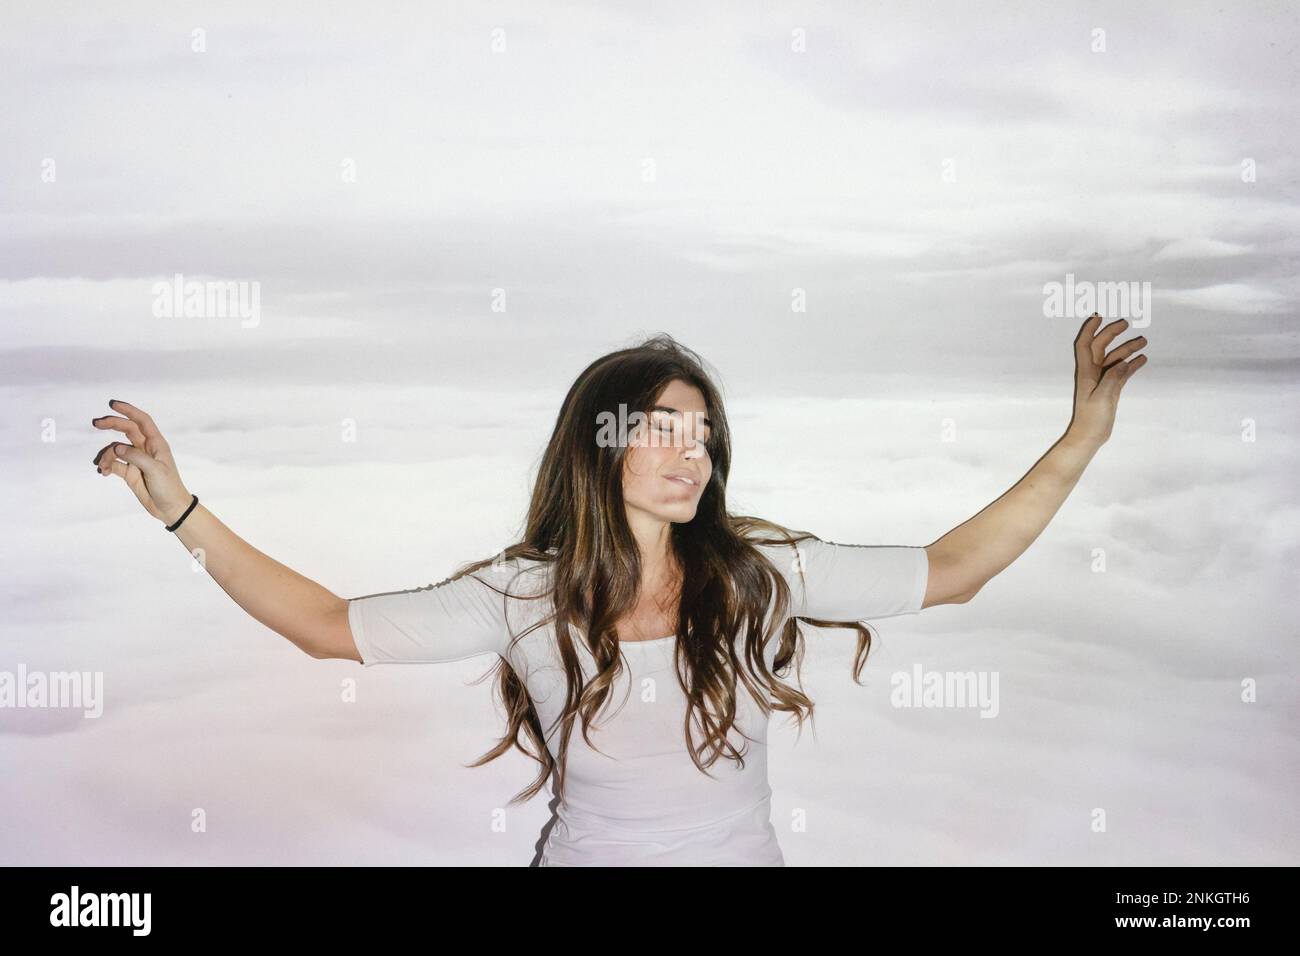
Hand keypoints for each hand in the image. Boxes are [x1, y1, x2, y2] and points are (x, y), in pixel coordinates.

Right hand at [91, 400, 193, 525]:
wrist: (170, 508)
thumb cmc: (169, 487)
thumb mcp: (155, 470)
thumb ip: (136, 457)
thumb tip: (117, 448)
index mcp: (156, 443)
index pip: (142, 421)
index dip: (129, 410)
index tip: (113, 404)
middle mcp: (146, 448)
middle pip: (126, 429)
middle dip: (112, 424)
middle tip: (96, 423)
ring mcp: (136, 459)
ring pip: (116, 449)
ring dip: (106, 455)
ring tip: (103, 467)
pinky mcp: (129, 472)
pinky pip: (114, 464)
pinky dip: (107, 466)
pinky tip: (104, 473)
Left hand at [1066, 313, 1147, 448]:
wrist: (1090, 436)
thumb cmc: (1091, 418)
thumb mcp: (1102, 397)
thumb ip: (1112, 378)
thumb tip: (1123, 362)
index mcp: (1086, 372)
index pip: (1085, 345)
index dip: (1090, 329)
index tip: (1099, 316)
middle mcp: (1093, 373)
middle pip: (1101, 347)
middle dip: (1112, 333)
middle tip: (1127, 323)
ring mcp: (1103, 380)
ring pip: (1115, 358)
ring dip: (1127, 348)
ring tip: (1144, 341)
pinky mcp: (1111, 389)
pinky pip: (1122, 372)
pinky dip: (1132, 364)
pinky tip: (1143, 359)